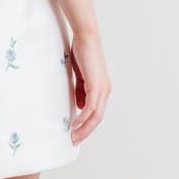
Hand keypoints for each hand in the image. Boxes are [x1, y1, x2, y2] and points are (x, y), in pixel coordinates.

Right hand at [68, 29, 110, 143]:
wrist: (86, 37)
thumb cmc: (82, 54)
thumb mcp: (80, 77)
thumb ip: (81, 92)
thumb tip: (80, 107)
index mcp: (102, 89)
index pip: (96, 113)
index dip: (87, 126)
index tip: (76, 134)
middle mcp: (105, 91)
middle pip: (98, 118)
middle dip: (86, 132)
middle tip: (74, 141)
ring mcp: (102, 89)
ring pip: (95, 116)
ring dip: (84, 128)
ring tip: (73, 136)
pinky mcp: (96, 85)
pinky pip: (91, 107)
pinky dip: (83, 117)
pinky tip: (74, 123)